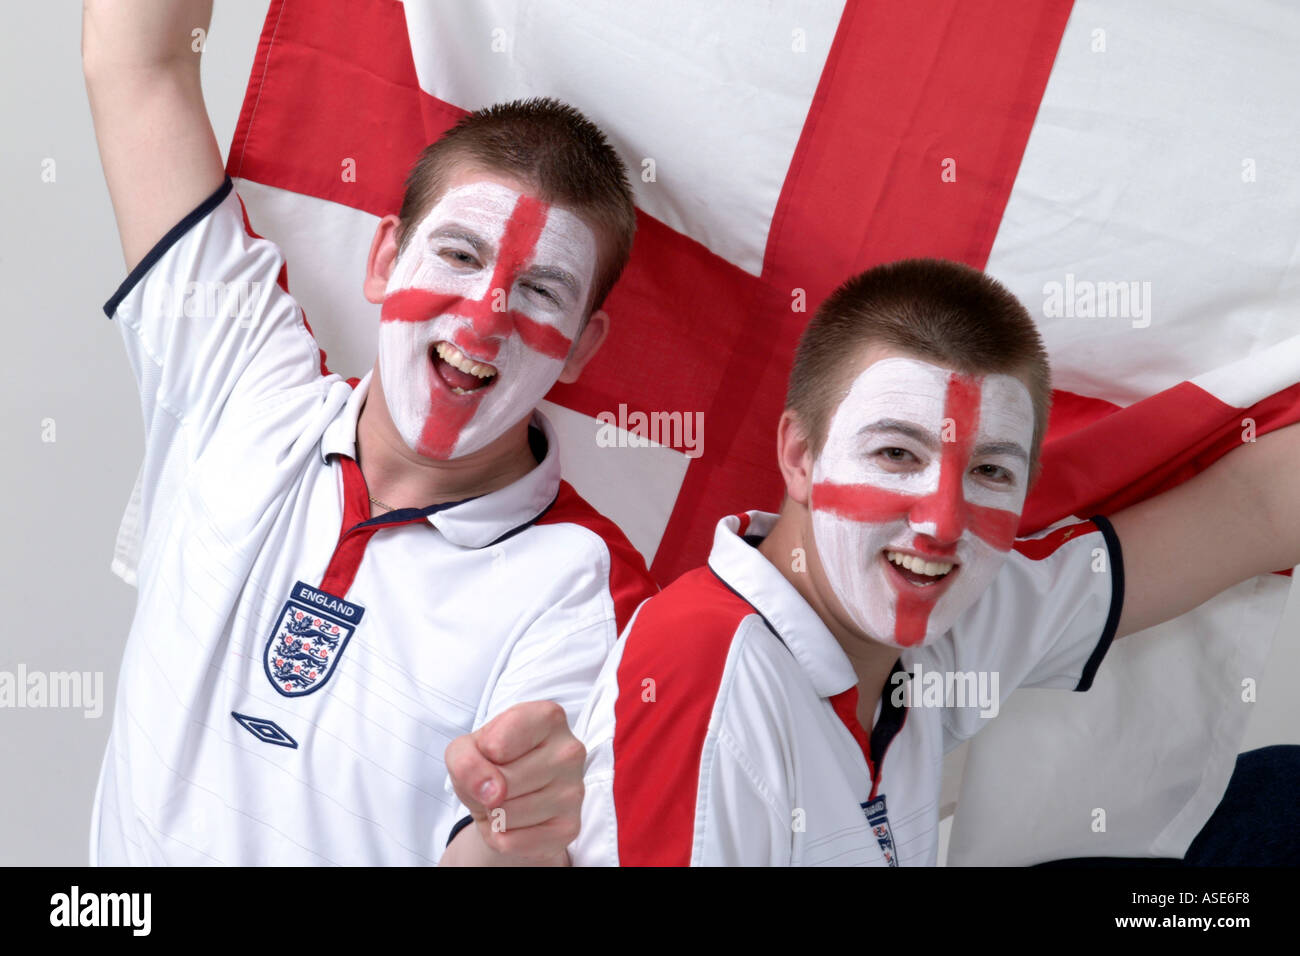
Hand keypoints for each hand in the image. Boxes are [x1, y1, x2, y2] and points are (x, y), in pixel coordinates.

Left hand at [444, 700, 585, 864]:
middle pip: (503, 783)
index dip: (481, 755)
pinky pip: (513, 841)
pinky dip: (502, 836)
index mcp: (549, 717)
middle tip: (499, 782)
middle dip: (487, 789)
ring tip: (508, 800)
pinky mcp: (570, 827)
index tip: (494, 752)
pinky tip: (517, 821)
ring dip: (494, 814)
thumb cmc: (490, 763)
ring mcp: (574, 790)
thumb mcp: (464, 749)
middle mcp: (570, 750)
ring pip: (507, 813)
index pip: (496, 746)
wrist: (506, 800)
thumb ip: (466, 760)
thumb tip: (493, 793)